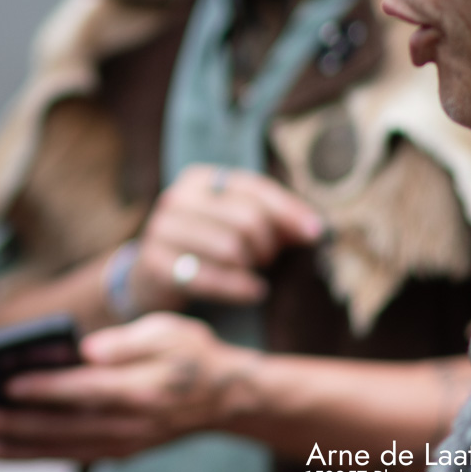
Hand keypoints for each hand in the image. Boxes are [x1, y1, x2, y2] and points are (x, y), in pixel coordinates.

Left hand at [0, 313, 259, 461]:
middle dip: (13, 426)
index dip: (44, 389)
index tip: (8, 385)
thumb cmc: (192, 356)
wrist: (227, 398)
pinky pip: (69, 456)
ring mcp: (122, 444)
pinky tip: (4, 450)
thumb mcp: (170, 331)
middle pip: (62, 429)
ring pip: (60, 450)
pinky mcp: (118, 451)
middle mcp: (128, 425)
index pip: (83, 392)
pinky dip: (34, 455)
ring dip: (15, 449)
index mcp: (139, 391)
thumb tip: (89, 348)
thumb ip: (127, 341)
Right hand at [130, 165, 323, 311]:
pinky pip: (210, 278)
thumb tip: (315, 228)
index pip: (254, 188)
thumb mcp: (239, 224)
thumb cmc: (209, 245)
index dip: (290, 211)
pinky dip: (239, 289)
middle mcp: (177, 198)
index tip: (315, 233)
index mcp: (200, 179)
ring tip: (252, 272)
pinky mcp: (154, 263)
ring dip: (252, 267)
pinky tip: (253, 292)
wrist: (155, 275)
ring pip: (231, 249)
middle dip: (268, 246)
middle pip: (246, 219)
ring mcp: (161, 229)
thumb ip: (274, 221)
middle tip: (268, 259)